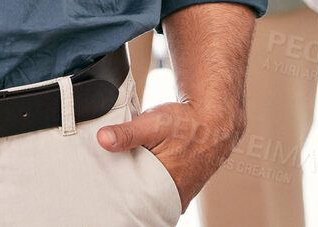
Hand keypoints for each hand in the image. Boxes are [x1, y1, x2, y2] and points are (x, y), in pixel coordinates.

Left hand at [96, 99, 243, 213]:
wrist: (214, 120)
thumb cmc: (188, 123)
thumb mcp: (153, 123)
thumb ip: (126, 133)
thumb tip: (103, 139)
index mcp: (166, 187)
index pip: (134, 197)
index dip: (120, 186)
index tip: (109, 175)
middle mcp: (176, 195)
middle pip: (143, 196)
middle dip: (131, 184)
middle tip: (121, 168)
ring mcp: (181, 192)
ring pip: (154, 191)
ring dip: (144, 180)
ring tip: (136, 164)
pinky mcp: (184, 186)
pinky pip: (163, 187)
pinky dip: (155, 178)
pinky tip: (149, 165)